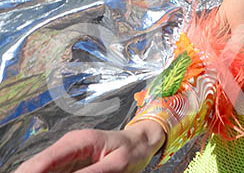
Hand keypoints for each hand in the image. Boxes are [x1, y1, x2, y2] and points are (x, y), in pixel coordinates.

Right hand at [15, 120, 164, 172]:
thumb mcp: (116, 165)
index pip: (44, 160)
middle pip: (35, 166)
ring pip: (40, 170)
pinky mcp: (67, 164)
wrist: (140, 142)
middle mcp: (67, 146)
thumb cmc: (132, 151)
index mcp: (79, 141)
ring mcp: (65, 155)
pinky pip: (50, 172)